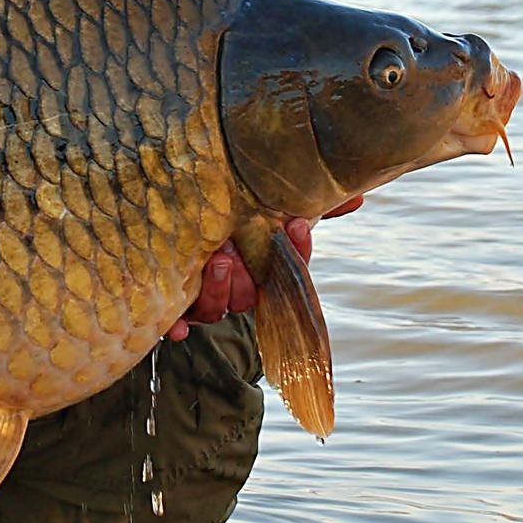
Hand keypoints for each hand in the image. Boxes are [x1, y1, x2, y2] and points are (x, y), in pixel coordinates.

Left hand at [165, 195, 358, 340]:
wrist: (167, 225)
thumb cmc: (229, 217)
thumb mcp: (265, 206)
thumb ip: (309, 203)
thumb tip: (356, 195)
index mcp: (261, 267)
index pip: (288, 267)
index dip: (297, 250)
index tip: (298, 224)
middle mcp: (235, 288)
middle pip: (251, 295)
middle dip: (251, 274)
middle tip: (242, 246)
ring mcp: (205, 299)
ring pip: (218, 309)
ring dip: (221, 290)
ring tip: (219, 259)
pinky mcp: (173, 306)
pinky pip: (177, 322)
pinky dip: (180, 325)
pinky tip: (180, 327)